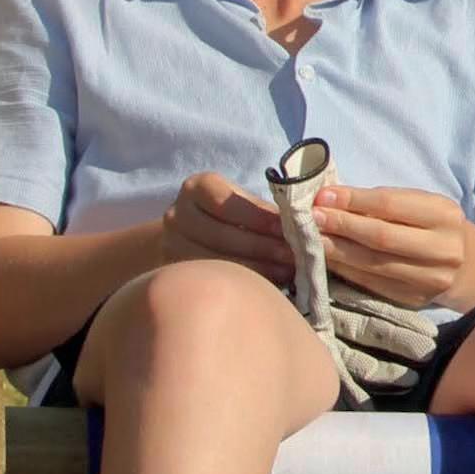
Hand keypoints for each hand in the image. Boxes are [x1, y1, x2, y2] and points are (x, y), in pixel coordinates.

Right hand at [162, 172, 291, 282]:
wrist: (192, 235)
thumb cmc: (232, 214)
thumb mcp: (244, 202)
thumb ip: (265, 209)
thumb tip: (305, 224)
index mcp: (197, 187)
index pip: (227, 202)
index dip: (259, 218)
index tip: (289, 230)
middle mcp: (176, 214)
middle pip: (222, 234)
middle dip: (263, 247)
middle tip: (296, 258)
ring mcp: (169, 245)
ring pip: (214, 260)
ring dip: (256, 269)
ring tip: (287, 274)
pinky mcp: (173, 271)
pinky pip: (209, 280)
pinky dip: (241, 283)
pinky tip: (267, 286)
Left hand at [311, 185, 467, 307]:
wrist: (466, 266)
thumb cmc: (434, 226)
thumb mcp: (421, 205)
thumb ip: (383, 202)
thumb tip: (331, 200)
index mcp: (444, 215)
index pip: (391, 204)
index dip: (354, 200)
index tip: (323, 196)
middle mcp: (442, 249)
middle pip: (381, 237)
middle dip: (341, 226)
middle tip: (311, 218)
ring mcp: (429, 279)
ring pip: (373, 264)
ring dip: (336, 250)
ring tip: (311, 238)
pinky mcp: (414, 300)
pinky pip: (371, 283)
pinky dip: (345, 270)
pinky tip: (327, 260)